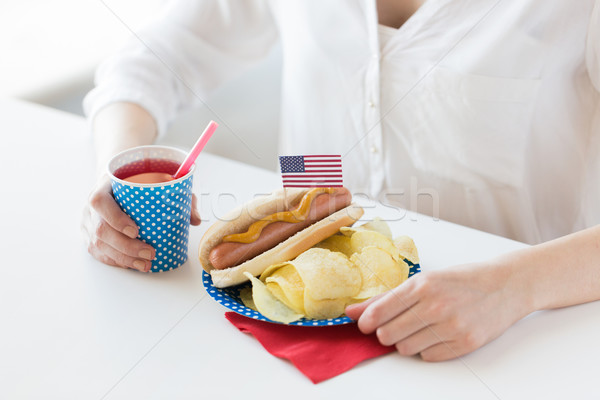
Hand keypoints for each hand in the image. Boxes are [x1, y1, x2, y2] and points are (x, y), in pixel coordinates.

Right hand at [81, 176, 201, 270]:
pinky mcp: (90, 236)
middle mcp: (92, 207)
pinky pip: (98, 252)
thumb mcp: (161, 183)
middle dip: (126, 247)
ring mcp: (88, 223)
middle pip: (101, 230)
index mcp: (104, 187)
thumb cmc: (138, 184)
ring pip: (99, 245)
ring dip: (123, 258)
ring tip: (145, 263)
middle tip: (149, 253)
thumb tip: (195, 219)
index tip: (135, 231)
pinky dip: (116, 261)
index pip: (100, 202)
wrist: (116, 183)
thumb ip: (180, 197)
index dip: (115, 219)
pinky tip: (132, 264)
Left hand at [345, 262, 531, 360]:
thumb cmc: (462, 280)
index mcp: (423, 285)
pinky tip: (436, 334)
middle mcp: (436, 306)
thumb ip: (386, 297)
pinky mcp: (465, 344)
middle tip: (394, 325)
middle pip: (388, 334)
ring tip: (419, 327)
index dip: (366, 321)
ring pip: (405, 349)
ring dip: (406, 341)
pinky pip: (428, 356)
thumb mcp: (424, 280)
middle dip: (385, 332)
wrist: (505, 285)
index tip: (364, 324)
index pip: (380, 311)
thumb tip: (352, 311)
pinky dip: (426, 348)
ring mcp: (451, 327)